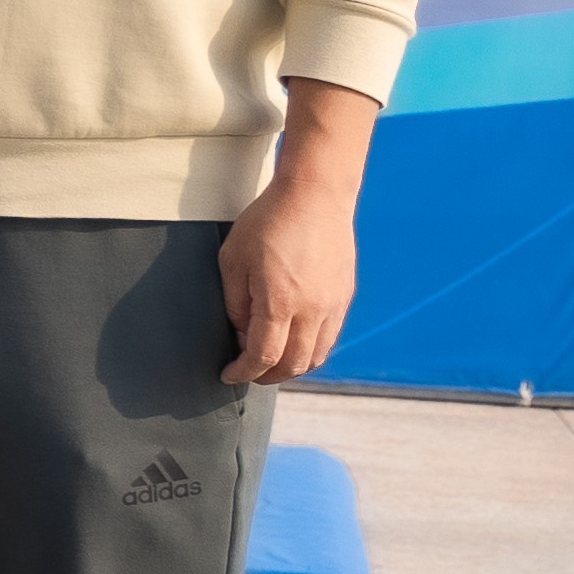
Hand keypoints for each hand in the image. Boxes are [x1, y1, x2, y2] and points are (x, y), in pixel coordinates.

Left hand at [220, 169, 356, 383]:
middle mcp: (312, 310)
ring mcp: (333, 305)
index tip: (228, 375)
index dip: (243, 372)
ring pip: (315, 356)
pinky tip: (293, 342)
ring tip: (269, 363)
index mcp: (280, 302)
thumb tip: (241, 335)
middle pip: (293, 365)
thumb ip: (235, 304)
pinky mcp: (344, 296)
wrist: (315, 196)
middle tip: (247, 373)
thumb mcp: (233, 260)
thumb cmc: (268, 223)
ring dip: (291, 368)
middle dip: (266, 376)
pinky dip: (310, 350)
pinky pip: (329, 338)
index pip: (262, 356)